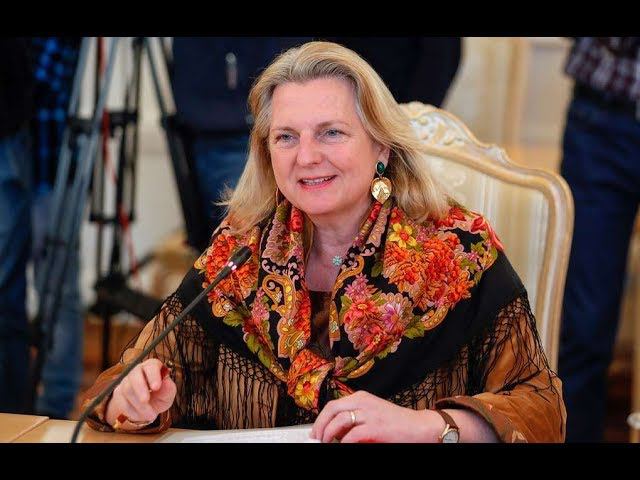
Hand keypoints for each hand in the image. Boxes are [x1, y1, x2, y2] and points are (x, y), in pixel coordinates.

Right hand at [105, 358, 176, 428]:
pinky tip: (141, 416)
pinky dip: (132, 411)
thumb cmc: (160, 396)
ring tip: (151, 415)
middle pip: (134, 376)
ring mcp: (126, 381)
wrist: (148, 408)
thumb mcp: (168, 394)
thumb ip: (168, 388)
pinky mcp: (118, 393)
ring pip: (127, 390)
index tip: (156, 387)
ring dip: (138, 405)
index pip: (151, 366)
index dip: (153, 375)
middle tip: (146, 400)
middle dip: (140, 389)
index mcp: (152, 366)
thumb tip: (166, 382)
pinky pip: (121, 402)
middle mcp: (138, 371)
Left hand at [310, 390, 441, 442]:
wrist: (420, 427)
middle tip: (317, 438)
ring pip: (338, 421)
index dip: (321, 419)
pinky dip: (343, 442)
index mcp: (361, 398)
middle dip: (320, 426)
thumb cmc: (397, 423)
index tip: (316, 430)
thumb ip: (355, 419)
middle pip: (332, 410)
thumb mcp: (372, 414)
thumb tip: (335, 431)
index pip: (333, 405)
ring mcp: (369, 414)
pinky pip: (351, 435)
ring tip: (326, 443)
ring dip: (328, 434)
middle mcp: (363, 402)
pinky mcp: (375, 428)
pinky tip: (342, 446)